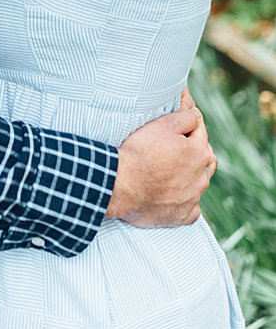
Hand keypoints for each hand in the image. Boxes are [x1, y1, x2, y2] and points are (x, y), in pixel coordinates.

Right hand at [106, 88, 215, 225]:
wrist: (121, 185)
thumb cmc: (139, 153)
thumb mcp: (160, 125)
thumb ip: (184, 117)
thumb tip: (194, 112)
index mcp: (199, 152)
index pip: (200, 133)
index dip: (187, 127)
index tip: (176, 126)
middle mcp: (202, 176)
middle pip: (206, 159)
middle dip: (196, 152)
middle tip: (176, 148)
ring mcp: (194, 198)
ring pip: (200, 183)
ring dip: (192, 176)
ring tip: (171, 171)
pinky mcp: (183, 215)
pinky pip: (192, 208)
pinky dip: (185, 201)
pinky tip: (172, 196)